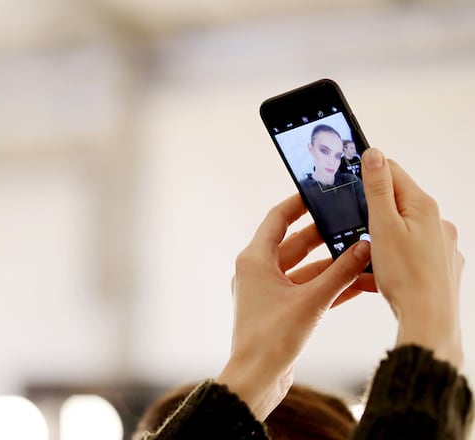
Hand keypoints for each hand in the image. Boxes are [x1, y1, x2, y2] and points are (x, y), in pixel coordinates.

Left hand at [217, 194, 372, 419]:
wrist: (256, 378)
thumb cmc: (272, 338)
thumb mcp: (311, 301)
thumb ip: (340, 274)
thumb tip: (364, 247)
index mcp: (254, 260)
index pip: (277, 219)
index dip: (298, 203)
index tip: (321, 192)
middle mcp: (258, 271)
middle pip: (294, 243)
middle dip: (325, 235)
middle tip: (352, 222)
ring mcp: (268, 292)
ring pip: (305, 268)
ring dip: (332, 264)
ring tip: (362, 251)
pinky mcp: (280, 310)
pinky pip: (307, 289)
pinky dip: (329, 285)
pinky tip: (358, 282)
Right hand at [361, 148, 463, 367]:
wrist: (430, 321)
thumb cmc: (405, 277)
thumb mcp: (382, 226)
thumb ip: (378, 189)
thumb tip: (373, 153)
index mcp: (423, 206)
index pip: (392, 171)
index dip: (367, 174)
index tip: (347, 182)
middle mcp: (439, 221)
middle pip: (398, 201)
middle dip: (373, 210)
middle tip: (353, 227)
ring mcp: (443, 244)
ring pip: (405, 229)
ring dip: (384, 236)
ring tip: (368, 257)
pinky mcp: (443, 265)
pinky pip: (414, 253)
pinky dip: (396, 258)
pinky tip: (383, 275)